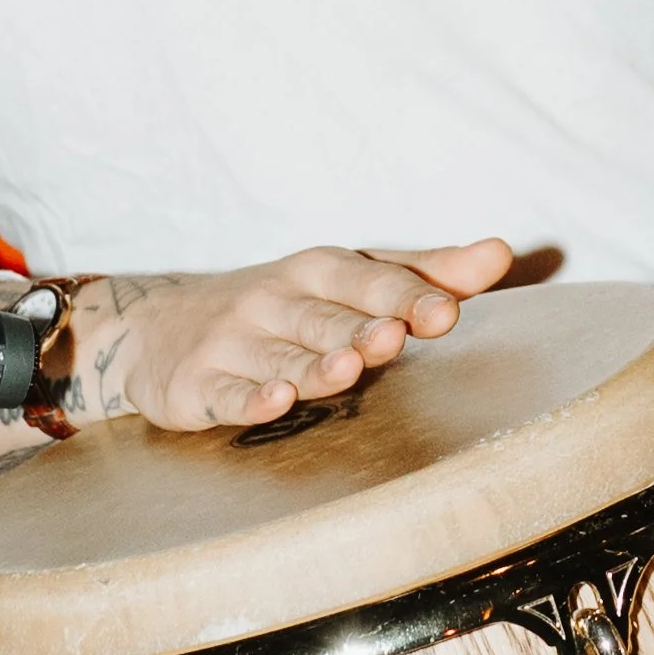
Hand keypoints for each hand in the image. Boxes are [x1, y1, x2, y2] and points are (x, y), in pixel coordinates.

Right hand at [0, 241, 512, 472]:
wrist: (153, 326)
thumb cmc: (277, 305)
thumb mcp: (344, 279)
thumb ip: (423, 272)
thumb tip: (500, 254)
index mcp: (318, 272)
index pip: (369, 279)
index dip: (408, 295)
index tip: (448, 310)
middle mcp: (275, 300)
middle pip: (327, 317)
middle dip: (364, 326)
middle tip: (398, 335)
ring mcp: (234, 342)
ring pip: (282, 356)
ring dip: (315, 362)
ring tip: (348, 367)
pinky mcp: (197, 384)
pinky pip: (227, 393)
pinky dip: (249, 397)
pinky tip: (274, 400)